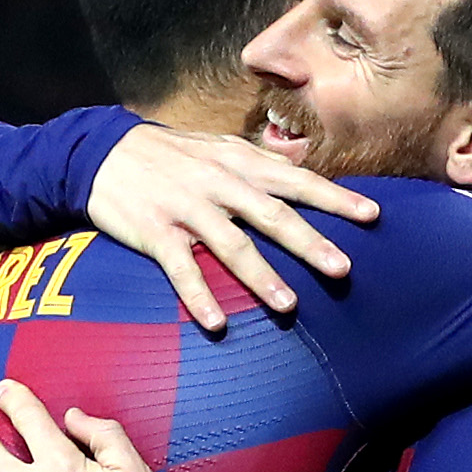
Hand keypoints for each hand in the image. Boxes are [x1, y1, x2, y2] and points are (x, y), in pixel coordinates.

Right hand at [87, 123, 378, 331]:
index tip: (372, 215)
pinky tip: (216, 324)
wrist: (99, 152)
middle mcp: (217, 184)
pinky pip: (180, 268)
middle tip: (343, 269)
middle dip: (309, 243)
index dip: (334, 197)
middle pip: (271, 215)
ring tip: (289, 305)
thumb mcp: (217, 146)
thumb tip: (302, 167)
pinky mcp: (154, 232)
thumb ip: (259, 161)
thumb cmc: (168, 154)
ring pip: (230, 245)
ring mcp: (185, 208)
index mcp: (238, 163)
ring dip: (261, 276)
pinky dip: (197, 296)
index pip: (296, 180)